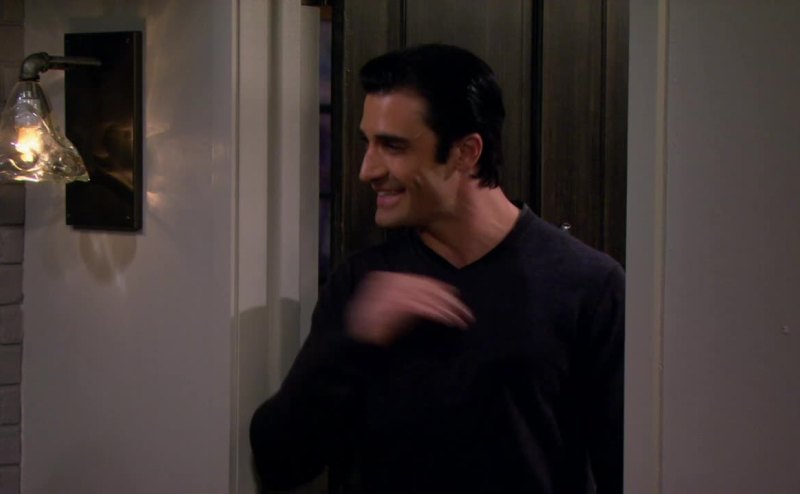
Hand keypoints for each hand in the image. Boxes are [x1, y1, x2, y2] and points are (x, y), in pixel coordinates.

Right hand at [346, 271, 474, 346]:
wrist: (355, 344)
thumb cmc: (370, 330)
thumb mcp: (389, 310)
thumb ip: (406, 299)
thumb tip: (432, 297)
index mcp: (383, 279)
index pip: (418, 280)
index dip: (438, 287)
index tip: (454, 293)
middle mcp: (387, 282)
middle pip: (426, 287)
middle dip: (447, 299)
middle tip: (465, 311)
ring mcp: (390, 293)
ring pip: (428, 297)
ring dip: (448, 309)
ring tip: (462, 319)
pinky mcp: (396, 307)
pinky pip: (424, 308)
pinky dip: (439, 314)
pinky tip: (449, 321)